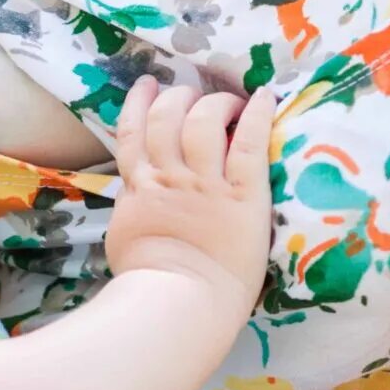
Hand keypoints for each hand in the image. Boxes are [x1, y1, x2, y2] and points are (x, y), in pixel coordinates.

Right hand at [105, 76, 276, 306]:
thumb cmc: (149, 285)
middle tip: (192, 94)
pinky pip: (250, 144)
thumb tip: (135, 201)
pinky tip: (264, 96)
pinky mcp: (243, 195)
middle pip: (169, 119)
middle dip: (178, 98)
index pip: (133, 134)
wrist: (178, 303)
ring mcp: (206, 184)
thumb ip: (133, 211)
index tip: (149, 86)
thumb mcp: (125, 239)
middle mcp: (171, 177)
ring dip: (215, 103)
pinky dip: (258, 116)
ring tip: (226, 99)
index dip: (140, 104)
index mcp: (141, 189)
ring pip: (204, 122)